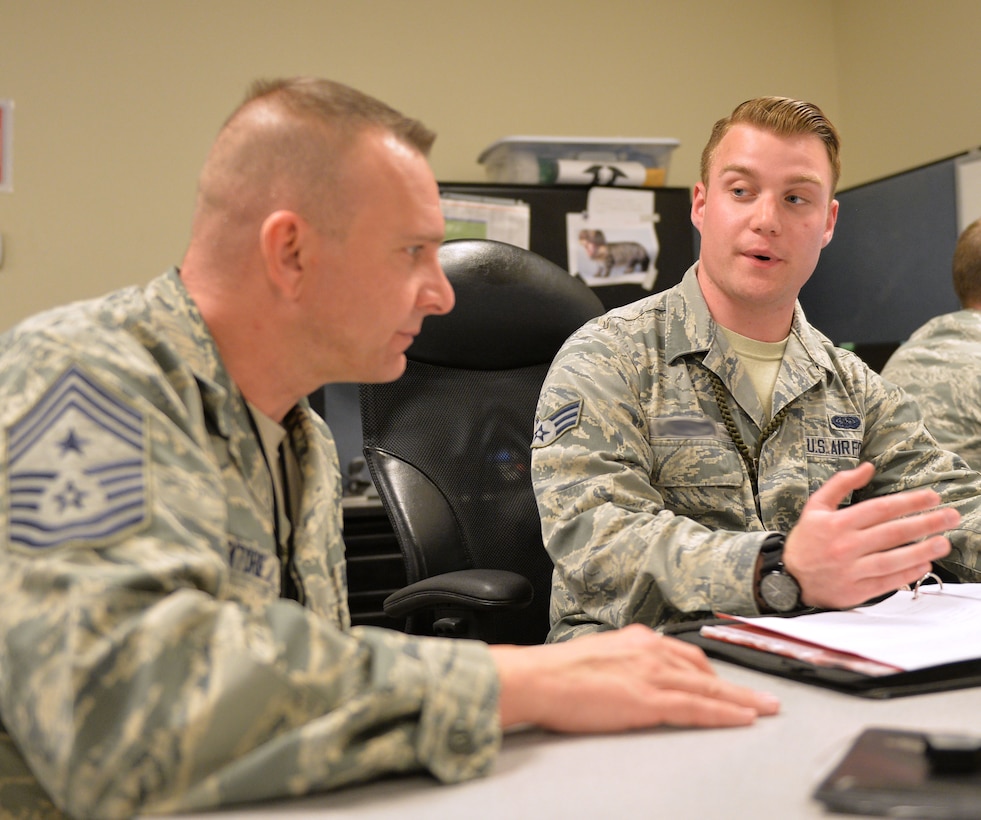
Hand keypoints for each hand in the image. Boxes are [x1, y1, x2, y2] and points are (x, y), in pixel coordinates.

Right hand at [490, 624, 778, 732]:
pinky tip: (743, 720)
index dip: (712, 673)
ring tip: (766, 710)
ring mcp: (652, 674)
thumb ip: (624, 663)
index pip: (686, 655)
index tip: (729, 682)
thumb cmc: (558, 673)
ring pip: (710, 689)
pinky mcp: (649, 699)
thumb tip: (633, 677)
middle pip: (705, 670)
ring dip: (743, 701)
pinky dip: (725, 714)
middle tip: (763, 699)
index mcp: (638, 639)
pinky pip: (698, 709)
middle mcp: (651, 650)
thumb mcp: (599, 656)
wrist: (538, 677)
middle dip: (738, 686)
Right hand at [784, 461, 959, 609]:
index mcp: (836, 523)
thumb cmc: (806, 541)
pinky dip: (907, 574)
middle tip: (950, 516)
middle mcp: (844, 546)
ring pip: (892, 559)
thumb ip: (840, 484)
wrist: (787, 577)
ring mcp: (850, 570)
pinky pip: (886, 582)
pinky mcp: (855, 591)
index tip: (931, 497)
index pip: (879, 509)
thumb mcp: (815, 507)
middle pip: (891, 532)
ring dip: (921, 550)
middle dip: (925, 522)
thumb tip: (867, 467)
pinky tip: (924, 564)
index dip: (908, 502)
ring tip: (944, 542)